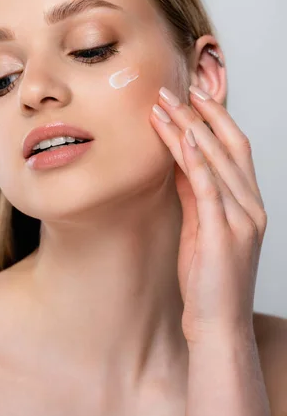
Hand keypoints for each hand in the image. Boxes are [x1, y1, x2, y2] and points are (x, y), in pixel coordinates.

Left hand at [150, 85, 266, 344]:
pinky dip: (196, 159)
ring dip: (189, 129)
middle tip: (174, 89)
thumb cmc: (209, 280)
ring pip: (217, 160)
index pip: (234, 149)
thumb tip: (179, 162)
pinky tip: (183, 138)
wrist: (218, 325)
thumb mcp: (201, 229)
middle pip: (230, 145)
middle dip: (201, 113)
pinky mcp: (224, 233)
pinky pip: (209, 187)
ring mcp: (241, 219)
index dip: (215, 119)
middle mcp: (251, 206)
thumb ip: (195, 195)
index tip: (192, 96)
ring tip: (164, 105)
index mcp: (248, 205)